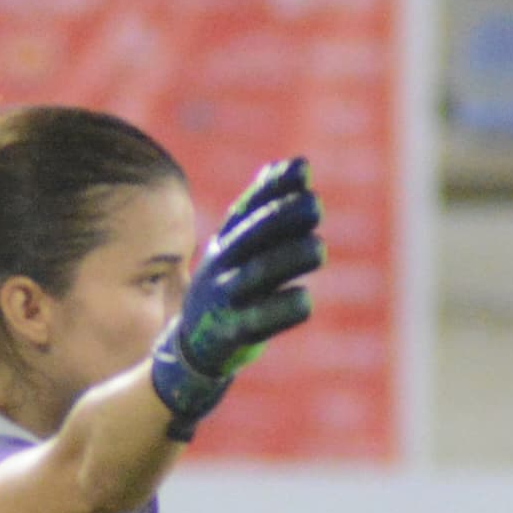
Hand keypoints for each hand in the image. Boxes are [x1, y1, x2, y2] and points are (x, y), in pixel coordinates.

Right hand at [147, 157, 320, 437]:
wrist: (194, 348)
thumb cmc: (229, 288)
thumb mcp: (237, 247)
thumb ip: (262, 210)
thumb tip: (292, 164)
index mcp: (226, 243)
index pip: (249, 206)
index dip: (274, 186)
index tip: (303, 167)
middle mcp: (223, 266)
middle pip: (252, 235)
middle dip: (283, 216)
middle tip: (316, 205)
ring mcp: (227, 298)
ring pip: (258, 273)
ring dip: (289, 257)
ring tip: (319, 249)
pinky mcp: (234, 332)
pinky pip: (260, 320)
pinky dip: (283, 307)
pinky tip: (305, 299)